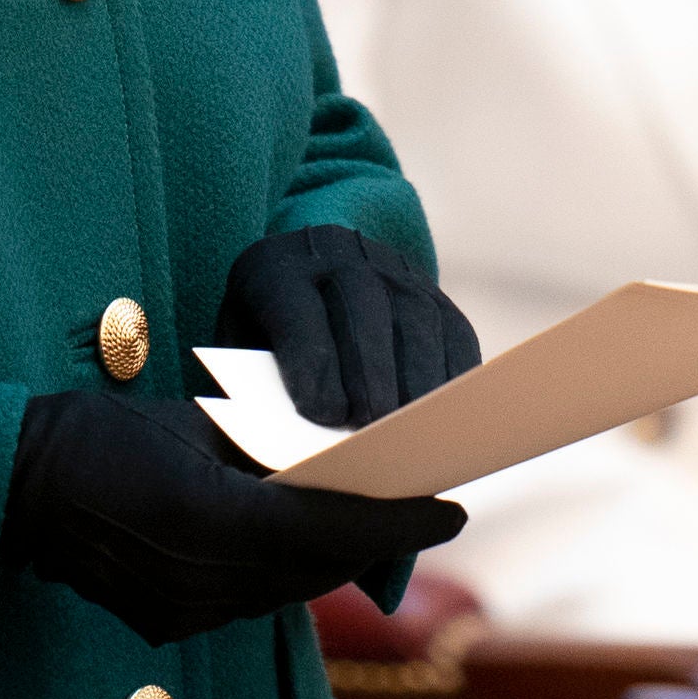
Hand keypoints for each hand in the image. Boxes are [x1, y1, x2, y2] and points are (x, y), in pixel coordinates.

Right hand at [4, 390, 464, 646]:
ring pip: (289, 591)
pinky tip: (311, 542)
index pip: (327, 530)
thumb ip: (269, 447)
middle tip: (429, 509)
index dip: (395, 522)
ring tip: (381, 523)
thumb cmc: (105, 431)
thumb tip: (342, 454)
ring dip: (336, 559)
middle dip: (375, 541)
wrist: (21, 485)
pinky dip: (290, 571)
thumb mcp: (196, 423)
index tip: (451, 507)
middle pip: (316, 569)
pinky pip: (253, 600)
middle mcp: (199, 581)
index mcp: (207, 520)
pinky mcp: (170, 623)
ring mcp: (182, 611)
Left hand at [218, 226, 481, 425]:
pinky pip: (453, 329)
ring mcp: (391, 267)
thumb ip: (260, 386)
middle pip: (361, 308)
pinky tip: (447, 414)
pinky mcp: (431, 291)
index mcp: (275, 268)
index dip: (311, 362)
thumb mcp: (243, 349)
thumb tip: (290, 444)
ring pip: (415, 317)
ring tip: (415, 431)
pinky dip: (454, 373)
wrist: (303, 275)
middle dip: (370, 372)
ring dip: (418, 378)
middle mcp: (337, 254)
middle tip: (374, 428)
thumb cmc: (264, 336)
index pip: (296, 309)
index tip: (322, 415)